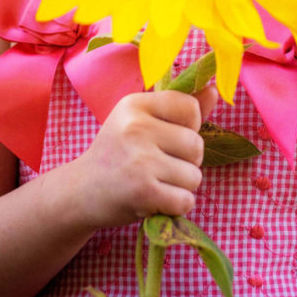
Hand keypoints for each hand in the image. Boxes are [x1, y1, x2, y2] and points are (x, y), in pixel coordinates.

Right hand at [71, 85, 217, 228]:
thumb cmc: (117, 153)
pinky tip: (156, 200)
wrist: (81, 190)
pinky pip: (186, 200)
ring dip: (181, 186)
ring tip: (156, 182)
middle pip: (196, 145)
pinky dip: (176, 206)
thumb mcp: (140, 121)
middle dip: (187, 161)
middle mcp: (136, 127)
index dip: (188, 127)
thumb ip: (178, 108)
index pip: (190, 108)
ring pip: (194, 176)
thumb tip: (215, 91)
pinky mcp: (144, 192)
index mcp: (135, 104)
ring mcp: (140, 160)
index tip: (167, 138)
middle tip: (161, 166)